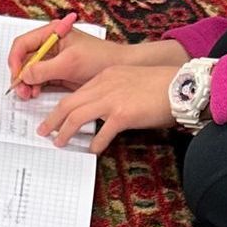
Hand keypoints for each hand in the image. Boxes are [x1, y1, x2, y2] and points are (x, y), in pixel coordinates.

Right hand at [7, 23, 182, 97]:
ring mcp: (53, 59)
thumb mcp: (70, 62)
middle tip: (21, 90)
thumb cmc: (100, 59)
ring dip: (26, 84)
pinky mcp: (58, 73)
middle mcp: (50, 44)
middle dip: (20, 75)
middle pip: (24, 59)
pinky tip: (35, 95)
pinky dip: (34, 88)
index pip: (22, 44)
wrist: (119, 70)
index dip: (15, 60)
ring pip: (30, 72)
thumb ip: (44, 68)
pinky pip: (39, 80)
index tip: (16, 76)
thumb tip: (24, 75)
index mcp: (52, 32)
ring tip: (28, 95)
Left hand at [36, 62, 177, 153]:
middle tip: (43, 131)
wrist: (184, 85)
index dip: (62, 106)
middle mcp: (105, 84)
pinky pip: (102, 133)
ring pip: (77, 116)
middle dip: (52, 119)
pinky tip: (93, 150)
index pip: (76, 92)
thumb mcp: (132, 80)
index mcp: (106, 76)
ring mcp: (113, 99)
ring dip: (65, 132)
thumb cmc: (163, 85)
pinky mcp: (123, 114)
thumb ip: (115, 91)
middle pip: (69, 103)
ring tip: (59, 143)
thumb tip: (103, 113)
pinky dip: (95, 143)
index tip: (54, 116)